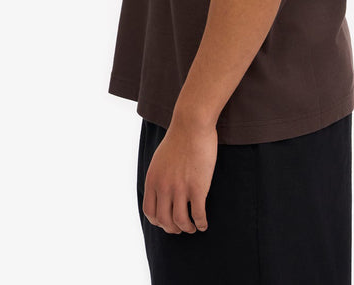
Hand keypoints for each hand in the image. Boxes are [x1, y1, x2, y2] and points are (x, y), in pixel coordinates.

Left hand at [142, 117, 217, 233]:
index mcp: (153, 180)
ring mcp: (180, 188)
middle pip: (164, 220)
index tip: (167, 222)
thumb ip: (158, 176)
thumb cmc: (179, 138)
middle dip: (173, 229)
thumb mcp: (160, 158)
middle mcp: (163, 187)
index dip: (158, 222)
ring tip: (192, 227)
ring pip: (181, 221)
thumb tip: (161, 190)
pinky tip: (203, 224)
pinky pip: (198, 214)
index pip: (150, 212)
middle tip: (181, 228)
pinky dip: (201, 223)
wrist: (192, 124)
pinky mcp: (197, 187)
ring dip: (187, 228)